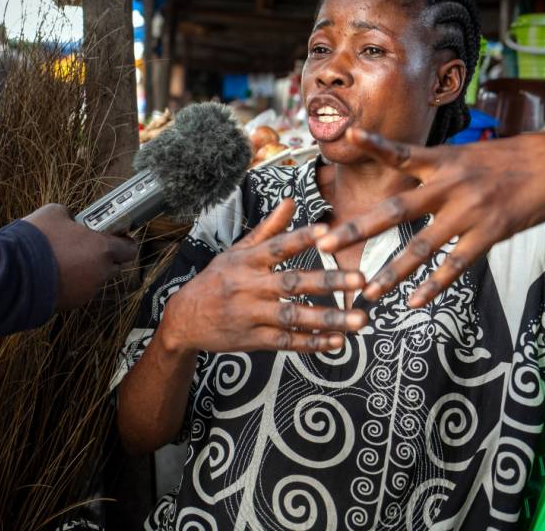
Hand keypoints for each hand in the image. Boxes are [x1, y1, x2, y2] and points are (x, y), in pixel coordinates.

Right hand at [24, 204, 138, 309]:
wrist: (12, 274)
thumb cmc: (36, 240)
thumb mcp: (54, 213)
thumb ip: (71, 216)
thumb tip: (71, 220)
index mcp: (103, 249)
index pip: (130, 249)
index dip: (125, 242)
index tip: (118, 237)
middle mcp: (100, 273)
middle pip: (113, 266)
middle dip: (104, 257)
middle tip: (86, 246)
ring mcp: (86, 292)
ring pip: (94, 280)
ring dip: (85, 271)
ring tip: (63, 261)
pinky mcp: (70, 305)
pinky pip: (77, 291)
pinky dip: (70, 284)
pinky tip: (53, 274)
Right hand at [160, 199, 367, 354]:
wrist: (184, 319)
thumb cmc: (216, 280)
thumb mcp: (236, 251)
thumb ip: (269, 229)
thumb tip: (292, 201)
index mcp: (246, 261)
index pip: (276, 247)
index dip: (300, 239)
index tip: (327, 232)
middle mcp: (248, 287)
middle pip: (292, 283)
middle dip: (328, 282)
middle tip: (360, 279)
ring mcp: (251, 315)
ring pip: (294, 316)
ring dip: (328, 319)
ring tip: (359, 319)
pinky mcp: (254, 340)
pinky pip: (287, 341)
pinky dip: (312, 342)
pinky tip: (337, 341)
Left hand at [316, 128, 544, 307]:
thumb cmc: (510, 160)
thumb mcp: (468, 153)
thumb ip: (435, 164)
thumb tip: (405, 165)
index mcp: (443, 160)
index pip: (401, 152)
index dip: (375, 143)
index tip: (349, 135)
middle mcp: (450, 184)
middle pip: (396, 209)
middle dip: (357, 227)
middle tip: (325, 243)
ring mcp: (469, 210)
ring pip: (422, 246)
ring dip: (393, 271)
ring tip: (369, 291)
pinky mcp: (490, 232)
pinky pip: (456, 265)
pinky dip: (435, 285)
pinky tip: (416, 301)